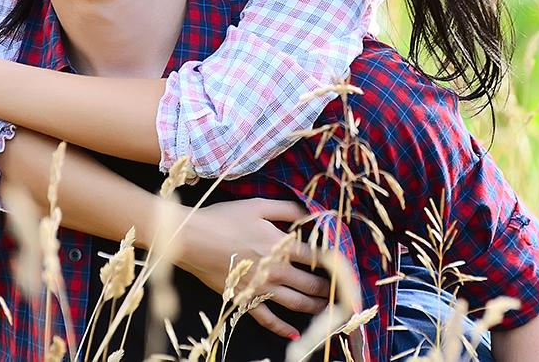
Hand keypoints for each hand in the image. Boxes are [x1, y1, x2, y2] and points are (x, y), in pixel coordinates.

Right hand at [182, 198, 331, 338]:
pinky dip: (282, 328)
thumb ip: (287, 209)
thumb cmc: (224, 218)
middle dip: (329, 289)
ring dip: (315, 307)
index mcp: (282, 246)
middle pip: (311, 284)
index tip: (346, 267)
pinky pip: (267, 319)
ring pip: (296, 303)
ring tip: (328, 309)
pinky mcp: (245, 300)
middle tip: (342, 292)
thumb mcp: (258, 206)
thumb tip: (311, 213)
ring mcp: (261, 288)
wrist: (191, 238)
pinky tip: (294, 333)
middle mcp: (276, 270)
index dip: (335, 262)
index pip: (318, 257)